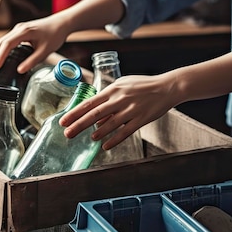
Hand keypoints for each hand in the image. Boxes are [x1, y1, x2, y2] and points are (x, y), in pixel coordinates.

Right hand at [0, 15, 70, 73]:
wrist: (60, 24)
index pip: (7, 45)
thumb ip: (32, 61)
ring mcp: (17, 30)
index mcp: (24, 32)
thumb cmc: (55, 35)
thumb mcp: (45, 51)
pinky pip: (5, 42)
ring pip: (0, 42)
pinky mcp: (18, 33)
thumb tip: (19, 71)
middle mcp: (18, 29)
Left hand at [59, 74, 180, 149]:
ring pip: (110, 124)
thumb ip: (109, 99)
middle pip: (95, 114)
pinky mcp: (141, 119)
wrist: (167, 87)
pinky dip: (114, 139)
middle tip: (67, 133)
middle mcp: (120, 99)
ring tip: (89, 139)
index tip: (63, 120)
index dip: (75, 112)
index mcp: (113, 90)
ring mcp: (131, 110)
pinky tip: (106, 146)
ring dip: (97, 132)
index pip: (89, 102)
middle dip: (79, 124)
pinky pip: (125, 131)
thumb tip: (96, 117)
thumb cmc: (143, 85)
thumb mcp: (123, 85)